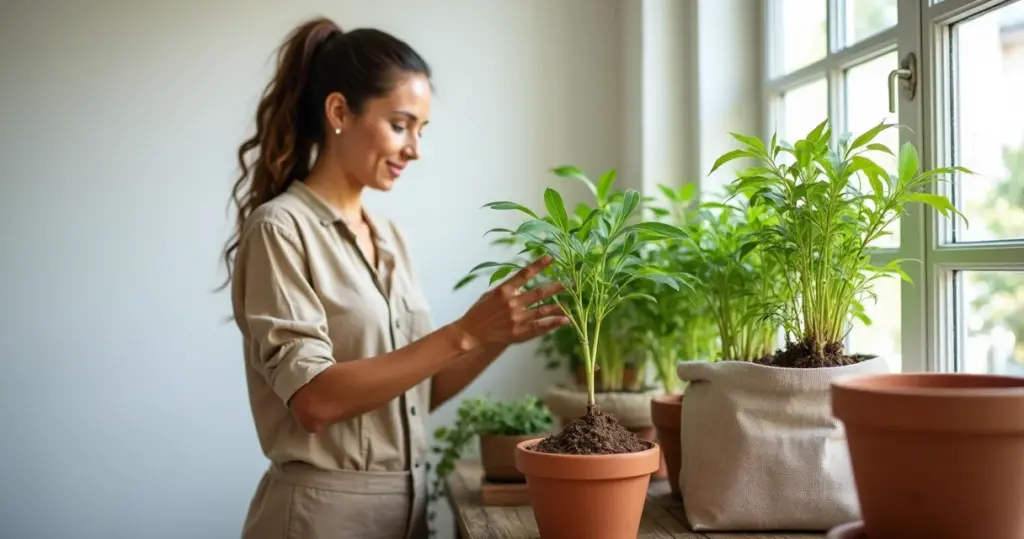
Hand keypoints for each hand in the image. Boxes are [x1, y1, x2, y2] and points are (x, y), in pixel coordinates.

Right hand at [451, 256, 569, 348]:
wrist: (472, 333)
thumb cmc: (479, 312)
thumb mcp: (490, 294)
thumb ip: (507, 288)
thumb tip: (522, 280)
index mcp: (504, 290)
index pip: (524, 274)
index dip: (539, 265)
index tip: (551, 258)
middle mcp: (512, 303)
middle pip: (539, 292)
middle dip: (556, 287)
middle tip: (569, 283)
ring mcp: (517, 318)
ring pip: (543, 310)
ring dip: (558, 306)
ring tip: (569, 303)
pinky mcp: (520, 332)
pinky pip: (541, 326)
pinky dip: (554, 323)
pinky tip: (565, 320)